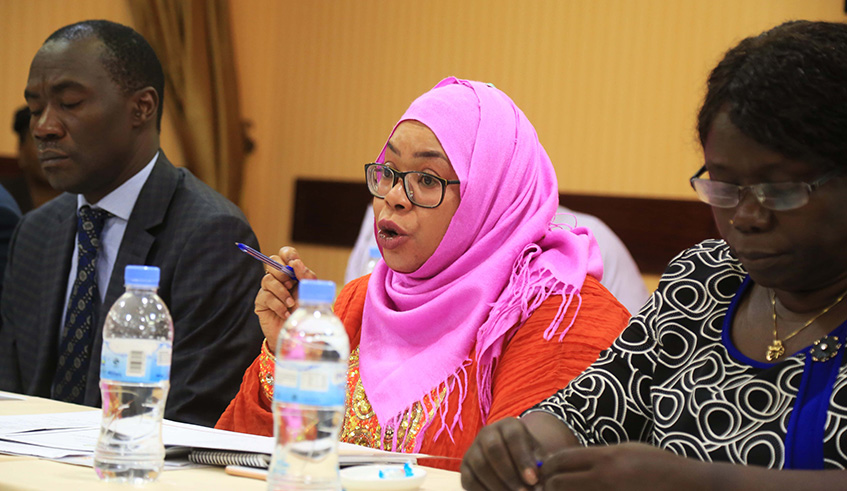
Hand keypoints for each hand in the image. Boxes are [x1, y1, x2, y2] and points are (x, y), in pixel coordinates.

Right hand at [254, 246, 317, 349]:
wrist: (300, 337)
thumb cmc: (308, 314)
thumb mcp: (313, 293)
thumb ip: (306, 276)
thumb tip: (296, 263)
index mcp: (294, 273)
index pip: (286, 254)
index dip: (287, 254)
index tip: (293, 263)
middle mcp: (280, 279)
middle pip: (272, 261)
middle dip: (281, 271)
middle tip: (290, 284)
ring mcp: (269, 290)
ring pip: (267, 279)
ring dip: (281, 291)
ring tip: (291, 304)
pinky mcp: (262, 302)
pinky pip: (265, 296)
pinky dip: (277, 304)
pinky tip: (285, 313)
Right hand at [461, 417, 545, 490]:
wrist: (512, 460)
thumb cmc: (528, 459)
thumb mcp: (537, 457)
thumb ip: (540, 467)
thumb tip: (538, 482)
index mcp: (509, 425)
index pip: (513, 436)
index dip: (522, 459)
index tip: (533, 480)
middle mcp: (487, 433)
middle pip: (493, 449)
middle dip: (509, 474)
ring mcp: (473, 449)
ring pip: (481, 465)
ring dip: (498, 485)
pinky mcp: (464, 467)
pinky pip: (469, 480)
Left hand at [539, 442, 705, 490]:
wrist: (691, 486)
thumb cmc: (660, 466)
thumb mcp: (629, 450)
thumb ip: (600, 455)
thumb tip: (571, 462)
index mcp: (606, 457)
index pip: (561, 459)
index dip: (549, 466)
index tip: (546, 471)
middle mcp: (605, 478)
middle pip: (558, 483)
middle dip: (551, 485)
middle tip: (549, 487)